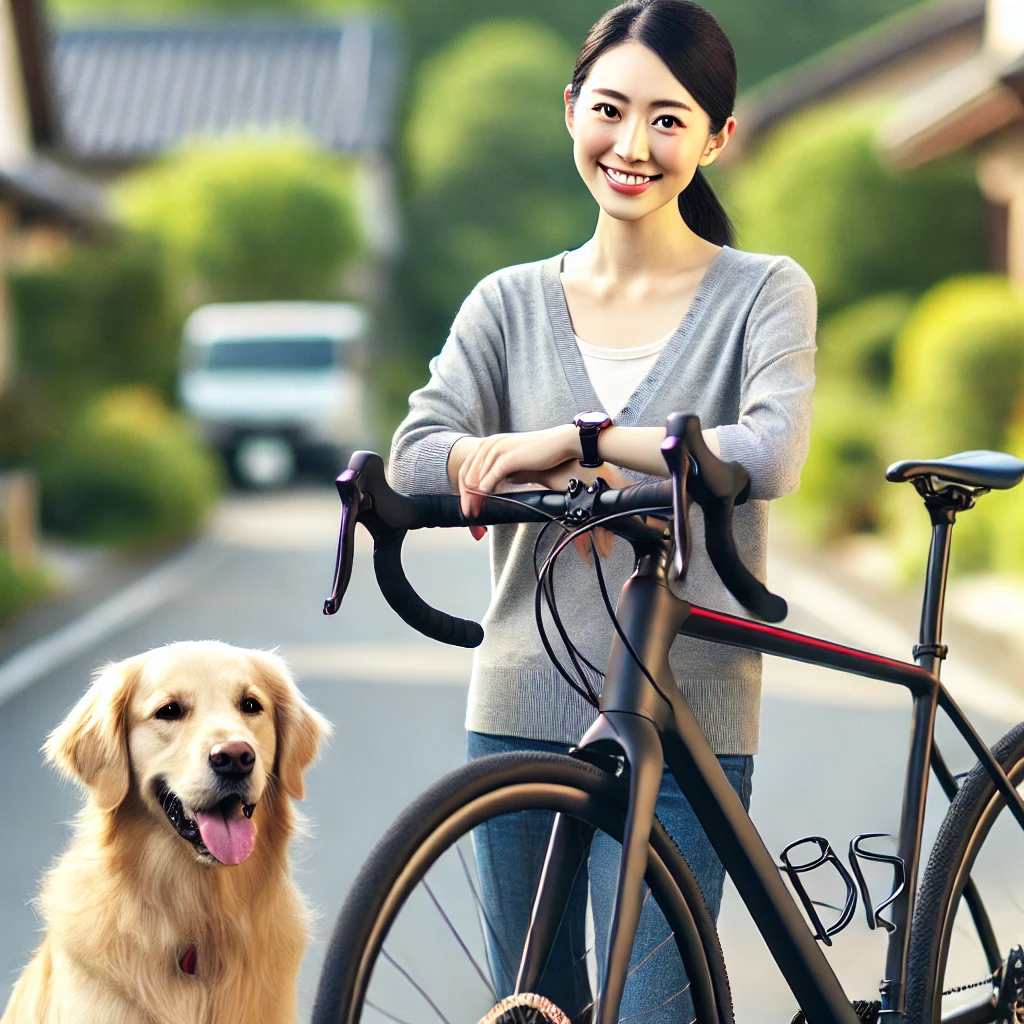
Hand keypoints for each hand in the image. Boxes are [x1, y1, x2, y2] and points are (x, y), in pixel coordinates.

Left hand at [457, 426, 577, 516]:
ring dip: (473, 497)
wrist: (559, 443)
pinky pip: (491, 476)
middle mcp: (489, 444)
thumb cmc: (538, 454)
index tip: (467, 505)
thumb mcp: (513, 461)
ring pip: (476, 477)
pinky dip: (485, 489)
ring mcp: (498, 450)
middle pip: (467, 474)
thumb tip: (488, 490)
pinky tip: (484, 500)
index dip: (463, 489)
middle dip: (465, 497)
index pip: (466, 468)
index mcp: (488, 444)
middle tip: (468, 514)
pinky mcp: (508, 457)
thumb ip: (499, 473)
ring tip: (475, 512)